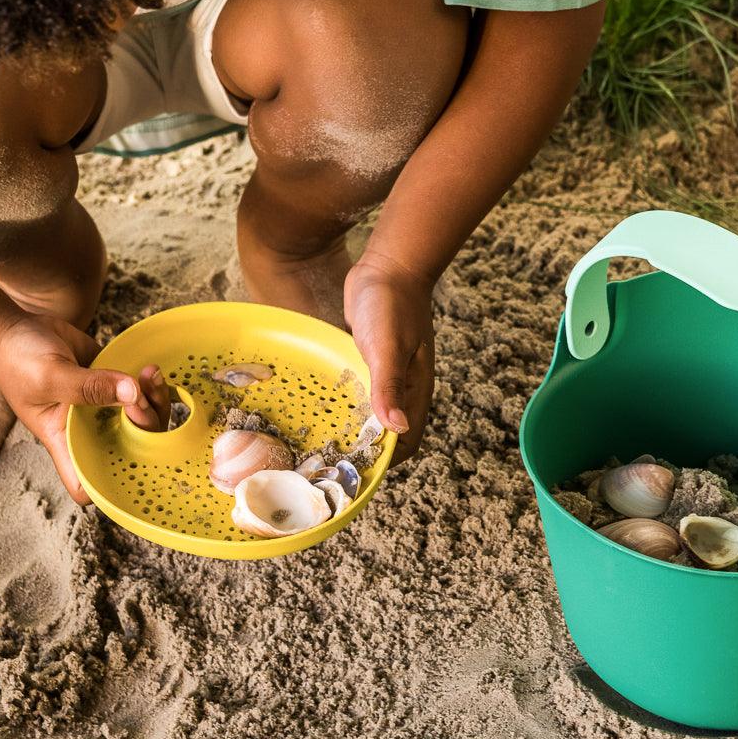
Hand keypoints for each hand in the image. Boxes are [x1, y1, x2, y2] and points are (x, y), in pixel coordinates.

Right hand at [0, 313, 146, 502]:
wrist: (13, 331)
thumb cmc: (18, 362)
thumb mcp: (50, 376)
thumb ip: (89, 387)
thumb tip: (133, 392)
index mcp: (65, 440)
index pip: (86, 483)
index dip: (110, 486)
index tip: (131, 462)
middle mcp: (86, 429)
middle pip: (129, 448)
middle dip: (146, 428)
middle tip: (140, 398)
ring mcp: (101, 405)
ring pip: (140, 418)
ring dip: (154, 401)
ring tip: (149, 375)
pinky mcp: (110, 381)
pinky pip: (140, 391)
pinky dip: (150, 384)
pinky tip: (149, 368)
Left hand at [343, 256, 434, 463]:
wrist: (388, 266)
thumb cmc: (390, 306)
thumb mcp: (386, 347)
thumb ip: (390, 387)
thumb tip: (397, 429)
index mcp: (415, 390)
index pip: (406, 441)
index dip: (385, 461)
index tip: (355, 472)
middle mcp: (403, 388)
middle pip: (389, 433)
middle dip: (366, 451)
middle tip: (329, 465)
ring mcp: (387, 374)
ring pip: (373, 414)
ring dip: (355, 429)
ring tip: (322, 445)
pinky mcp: (370, 361)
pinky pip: (361, 392)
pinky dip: (347, 404)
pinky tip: (324, 408)